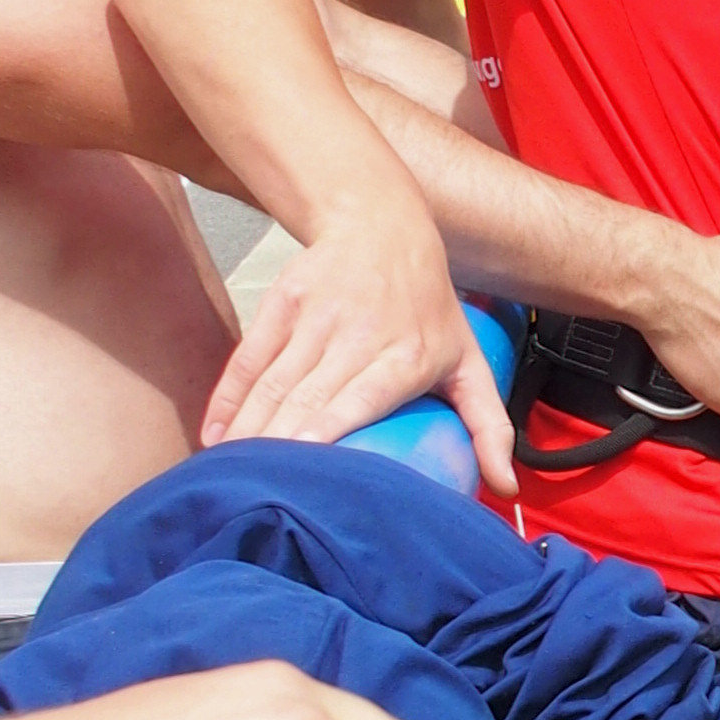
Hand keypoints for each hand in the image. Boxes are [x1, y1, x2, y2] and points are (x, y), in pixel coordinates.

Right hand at [202, 195, 516, 494]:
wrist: (383, 226)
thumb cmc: (430, 311)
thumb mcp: (470, 361)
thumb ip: (489, 426)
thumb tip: (505, 489)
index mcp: (404, 354)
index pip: (358, 398)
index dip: (325, 429)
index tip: (301, 465)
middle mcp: (356, 334)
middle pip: (305, 398)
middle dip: (276, 446)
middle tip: (256, 493)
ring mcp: (313, 316)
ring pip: (271, 383)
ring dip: (247, 430)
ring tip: (230, 475)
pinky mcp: (281, 302)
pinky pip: (248, 359)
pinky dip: (227, 400)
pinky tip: (215, 437)